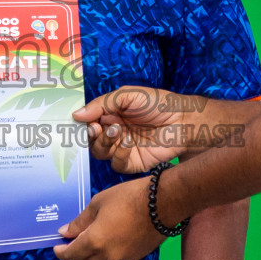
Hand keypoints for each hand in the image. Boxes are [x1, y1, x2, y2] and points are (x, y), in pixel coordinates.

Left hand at [54, 177, 164, 259]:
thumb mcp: (98, 203)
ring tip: (94, 237)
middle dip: (75, 254)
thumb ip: (80, 221)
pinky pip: (115, 259)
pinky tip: (112, 237)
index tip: (57, 246)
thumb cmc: (128, 198)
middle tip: (73, 240)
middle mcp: (107, 256)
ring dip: (92, 255)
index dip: (61, 252)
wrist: (163, 203)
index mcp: (95, 242)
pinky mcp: (135, 257)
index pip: (71, 255)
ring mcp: (123, 259)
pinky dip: (108, 252)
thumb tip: (65, 232)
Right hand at [74, 85, 197, 173]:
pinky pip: (116, 164)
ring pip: (100, 153)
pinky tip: (129, 143)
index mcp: (112, 114)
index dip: (84, 122)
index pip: (89, 121)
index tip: (83, 120)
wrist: (184, 121)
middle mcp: (115, 132)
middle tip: (97, 128)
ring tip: (117, 131)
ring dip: (104, 143)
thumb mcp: (128, 95)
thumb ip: (102, 104)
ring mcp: (123, 148)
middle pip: (91, 140)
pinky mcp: (133, 163)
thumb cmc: (159, 104)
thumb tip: (76, 114)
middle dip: (91, 135)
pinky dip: (119, 154)